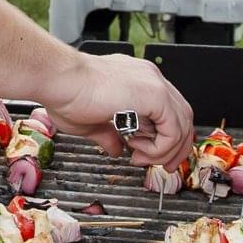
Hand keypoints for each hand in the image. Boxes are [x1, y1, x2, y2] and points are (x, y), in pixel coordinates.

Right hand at [41, 51, 193, 167]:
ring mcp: (154, 84)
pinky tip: (137, 150)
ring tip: (140, 158)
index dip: (162, 137)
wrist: (59, 80)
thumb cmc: (66, 93)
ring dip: (166, 150)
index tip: (146, 154)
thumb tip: (116, 148)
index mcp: (136, 79)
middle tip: (161, 165)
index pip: (166, 110)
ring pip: (183, 124)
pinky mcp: (155, 95)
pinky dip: (160, 148)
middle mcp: (149, 78)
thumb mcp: (91, 121)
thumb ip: (109, 134)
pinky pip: (173, 131)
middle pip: (182, 117)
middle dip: (174, 147)